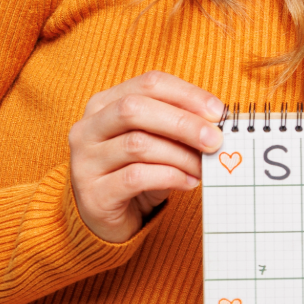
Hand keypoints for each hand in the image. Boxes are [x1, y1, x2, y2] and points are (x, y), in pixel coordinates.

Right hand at [68, 71, 223, 242]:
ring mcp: (85, 162)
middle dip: (182, 123)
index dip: (187, 94)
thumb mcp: (157, 142)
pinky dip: (170, 177)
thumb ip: (178, 127)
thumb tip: (218, 124)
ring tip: (203, 168)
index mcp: (104, 104)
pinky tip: (188, 183)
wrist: (108, 219)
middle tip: (215, 140)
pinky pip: (137, 177)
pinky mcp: (93, 194)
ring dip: (181, 156)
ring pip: (138, 145)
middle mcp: (87, 128)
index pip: (149, 84)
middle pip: (135, 109)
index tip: (218, 111)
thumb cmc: (137, 171)